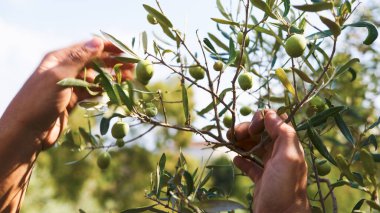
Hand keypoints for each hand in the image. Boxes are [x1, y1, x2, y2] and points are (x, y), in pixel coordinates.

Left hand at [1, 37, 132, 149]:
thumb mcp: (59, 76)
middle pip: (93, 62)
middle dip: (113, 63)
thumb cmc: (39, 102)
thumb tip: (98, 41)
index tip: (126, 51)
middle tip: (132, 68)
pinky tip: (113, 92)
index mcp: (59, 59)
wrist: (26, 132)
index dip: (108, 48)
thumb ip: (79, 59)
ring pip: (94, 78)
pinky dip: (102, 91)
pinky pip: (90, 92)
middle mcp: (63, 69)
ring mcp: (67, 85)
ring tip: (127, 80)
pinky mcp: (71, 100)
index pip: (88, 47)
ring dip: (110, 78)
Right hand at [232, 110, 309, 212]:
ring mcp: (270, 167)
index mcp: (288, 146)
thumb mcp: (288, 158)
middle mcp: (280, 154)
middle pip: (261, 134)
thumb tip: (271, 113)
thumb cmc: (284, 187)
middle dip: (247, 130)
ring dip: (241, 142)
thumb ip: (283, 133)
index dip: (262, 120)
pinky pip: (250, 165)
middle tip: (234, 135)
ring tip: (230, 142)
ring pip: (254, 147)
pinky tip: (236, 159)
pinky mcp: (261, 179)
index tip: (252, 128)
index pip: (275, 123)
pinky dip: (242, 159)